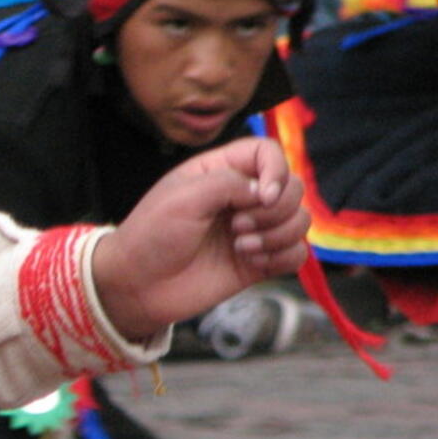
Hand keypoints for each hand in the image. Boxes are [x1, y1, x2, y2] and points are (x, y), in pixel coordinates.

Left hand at [92, 136, 309, 341]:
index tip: (262, 197)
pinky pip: (296, 254)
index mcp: (220, 172)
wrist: (138, 286)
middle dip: (275, 210)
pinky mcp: (258, 261)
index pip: (268, 153)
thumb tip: (267, 192)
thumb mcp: (183, 197)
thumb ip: (228, 183)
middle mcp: (241, 198)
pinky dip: (283, 258)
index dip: (276, 171)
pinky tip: (252, 263)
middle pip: (293, 188)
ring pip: (300, 221)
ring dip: (278, 235)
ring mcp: (252, 230)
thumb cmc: (151, 235)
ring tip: (241, 247)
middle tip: (236, 227)